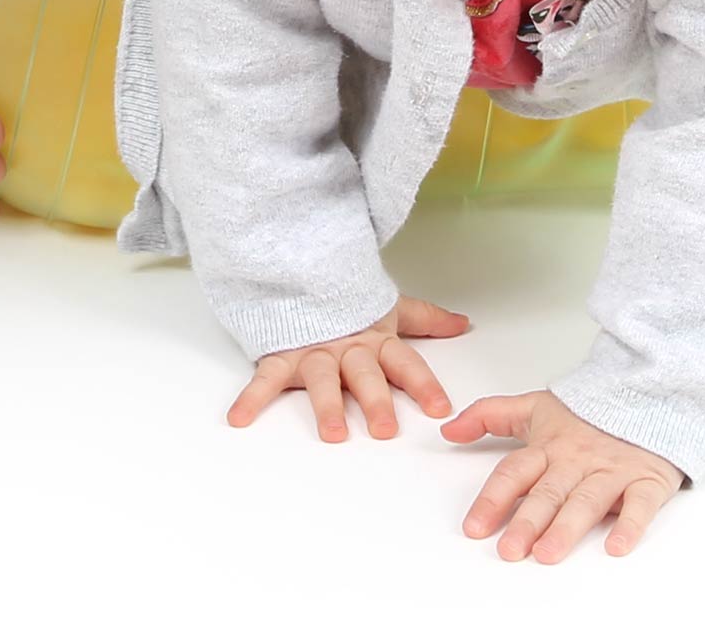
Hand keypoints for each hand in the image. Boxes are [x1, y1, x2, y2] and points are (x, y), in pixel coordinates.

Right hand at [228, 295, 470, 439]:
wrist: (301, 271)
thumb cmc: (348, 301)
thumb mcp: (388, 309)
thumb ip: (425, 319)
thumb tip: (464, 324)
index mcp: (375, 340)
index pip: (405, 362)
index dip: (423, 384)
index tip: (439, 409)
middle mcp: (346, 348)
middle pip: (365, 374)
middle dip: (376, 401)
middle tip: (386, 429)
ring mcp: (313, 351)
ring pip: (322, 378)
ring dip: (327, 405)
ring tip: (334, 433)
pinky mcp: (281, 355)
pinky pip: (265, 377)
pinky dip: (252, 397)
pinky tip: (240, 418)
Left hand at [442, 389, 684, 562]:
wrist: (647, 394)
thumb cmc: (588, 412)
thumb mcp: (535, 406)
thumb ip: (489, 415)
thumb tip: (448, 429)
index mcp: (549, 446)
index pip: (515, 471)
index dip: (493, 498)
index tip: (475, 527)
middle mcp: (577, 460)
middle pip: (549, 492)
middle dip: (528, 522)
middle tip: (510, 550)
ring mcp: (612, 470)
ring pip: (586, 500)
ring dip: (567, 527)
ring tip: (547, 553)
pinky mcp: (646, 480)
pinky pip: (639, 504)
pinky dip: (630, 525)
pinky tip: (616, 546)